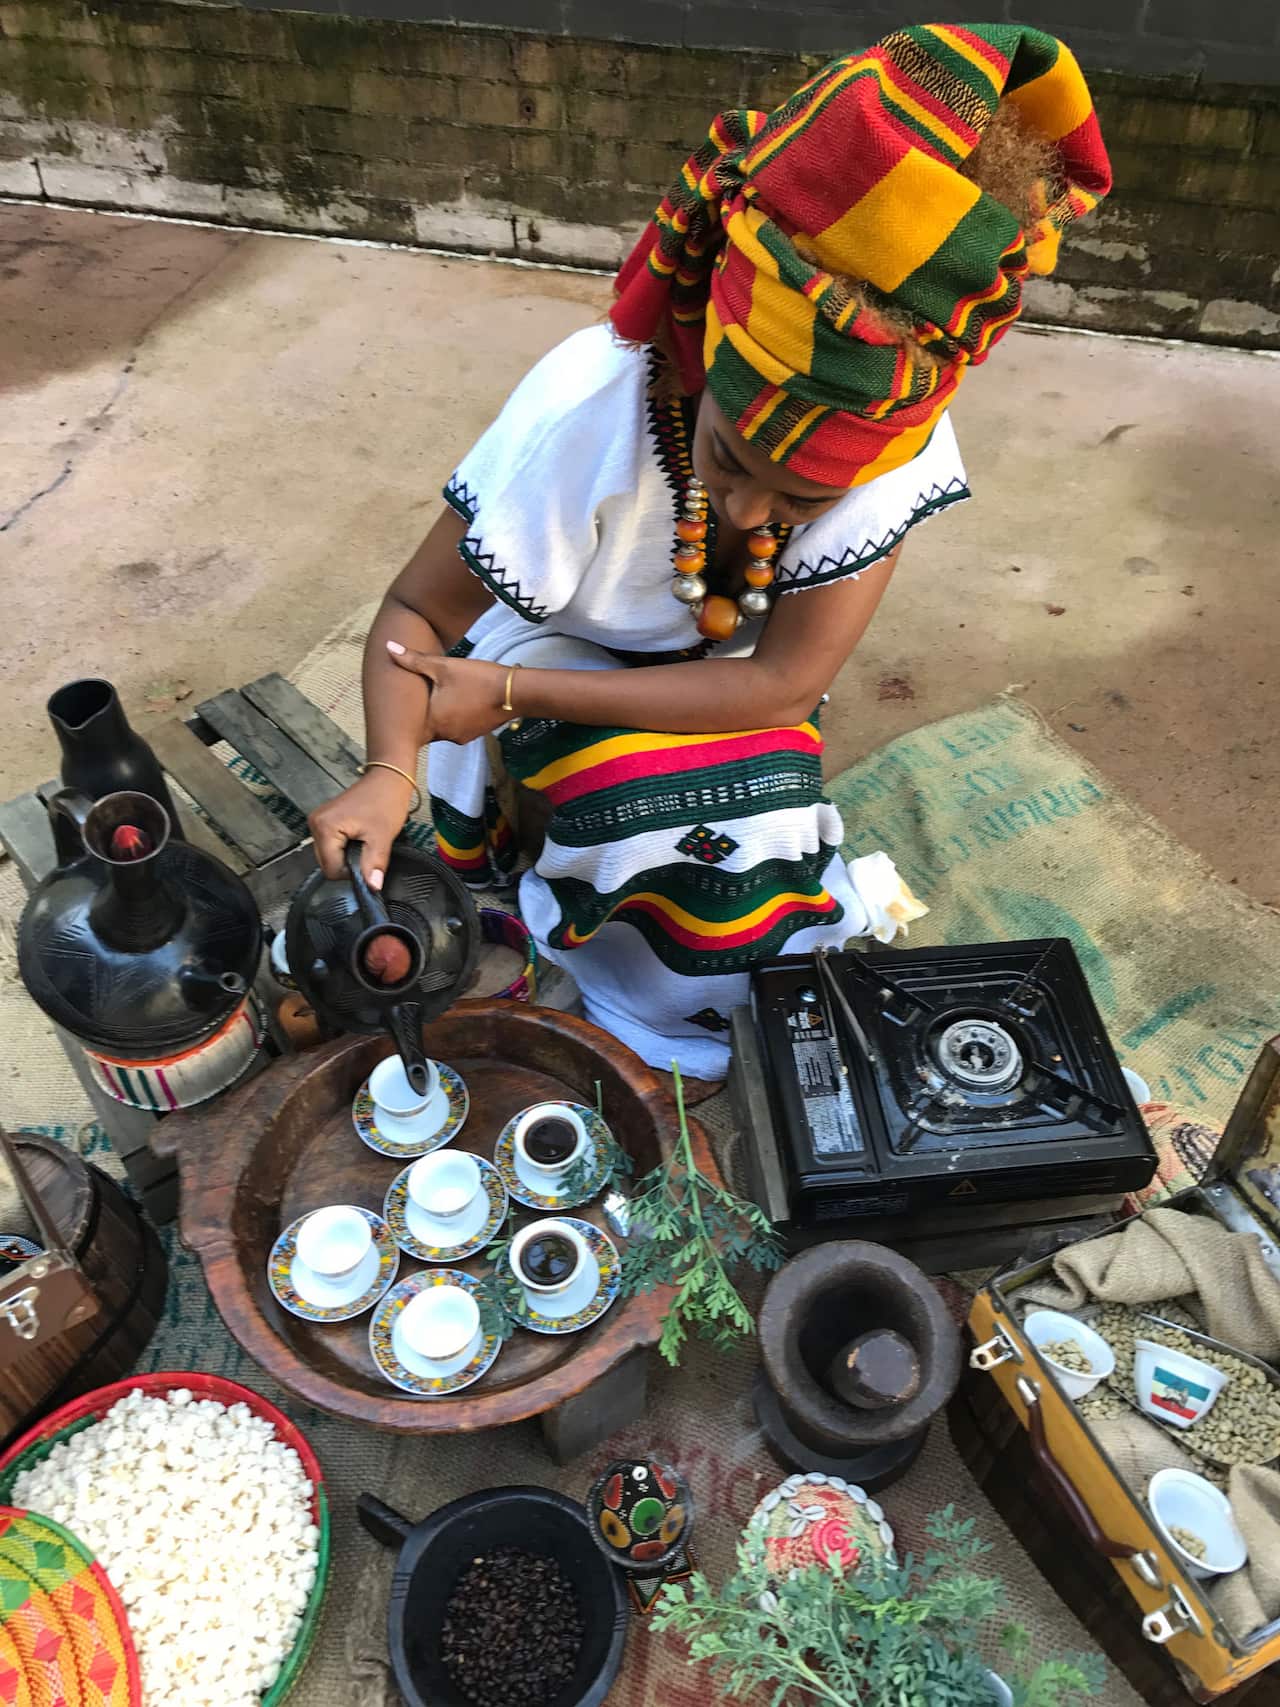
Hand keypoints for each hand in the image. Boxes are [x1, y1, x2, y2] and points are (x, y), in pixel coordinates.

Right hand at [307, 768, 416, 885]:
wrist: (388, 779)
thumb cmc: (385, 800)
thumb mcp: (381, 837)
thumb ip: (374, 864)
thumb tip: (372, 887)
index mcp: (325, 828)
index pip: (331, 869)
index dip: (351, 872)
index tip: (367, 860)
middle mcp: (316, 823)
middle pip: (327, 863)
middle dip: (348, 862)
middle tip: (367, 847)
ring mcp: (319, 821)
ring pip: (330, 855)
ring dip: (347, 854)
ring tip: (364, 838)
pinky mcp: (325, 820)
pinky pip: (332, 845)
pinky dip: (346, 846)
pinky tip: (359, 835)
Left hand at [387, 644, 509, 744]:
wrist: (514, 692)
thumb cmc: (477, 679)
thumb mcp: (443, 666)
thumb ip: (414, 660)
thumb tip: (388, 647)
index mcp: (433, 722)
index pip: (408, 728)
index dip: (402, 719)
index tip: (394, 710)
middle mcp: (445, 735)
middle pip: (424, 729)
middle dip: (420, 716)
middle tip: (413, 700)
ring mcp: (461, 736)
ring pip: (441, 728)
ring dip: (437, 716)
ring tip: (435, 699)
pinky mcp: (474, 733)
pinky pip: (456, 728)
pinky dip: (453, 718)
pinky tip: (457, 702)